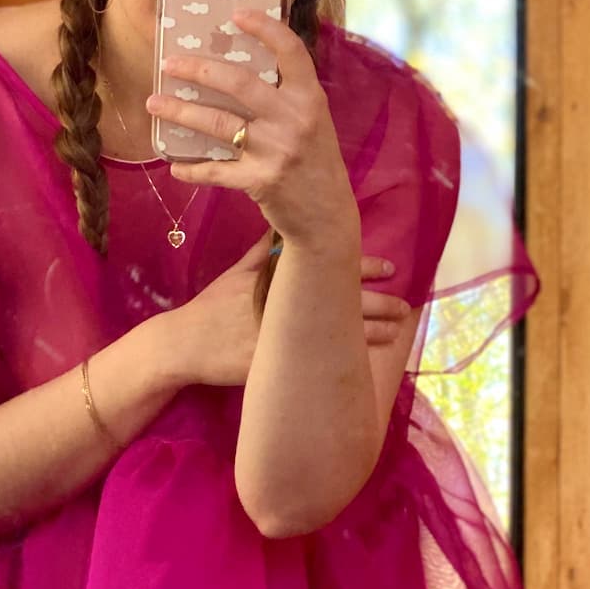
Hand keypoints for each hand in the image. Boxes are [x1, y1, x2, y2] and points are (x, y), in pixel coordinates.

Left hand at [144, 10, 359, 254]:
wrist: (326, 214)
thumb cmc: (314, 160)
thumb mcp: (311, 121)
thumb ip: (285, 96)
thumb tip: (235, 69)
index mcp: (309, 98)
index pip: (291, 51)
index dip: (265, 28)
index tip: (236, 14)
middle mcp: (293, 120)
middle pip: (238, 83)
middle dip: (198, 69)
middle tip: (169, 63)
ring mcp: (275, 151)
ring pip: (218, 123)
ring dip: (181, 112)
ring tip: (154, 103)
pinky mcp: (260, 181)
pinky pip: (216, 171)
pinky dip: (192, 170)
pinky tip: (175, 167)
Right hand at [162, 233, 410, 388]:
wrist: (184, 345)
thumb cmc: (211, 308)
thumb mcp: (235, 274)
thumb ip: (263, 253)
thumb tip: (282, 225)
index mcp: (279, 279)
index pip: (329, 268)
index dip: (362, 267)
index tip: (389, 267)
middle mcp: (285, 305)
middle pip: (341, 302)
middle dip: (378, 303)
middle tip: (405, 304)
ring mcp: (282, 335)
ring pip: (336, 332)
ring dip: (372, 332)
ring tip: (398, 330)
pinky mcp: (276, 362)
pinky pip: (318, 362)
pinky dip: (344, 361)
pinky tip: (367, 362)